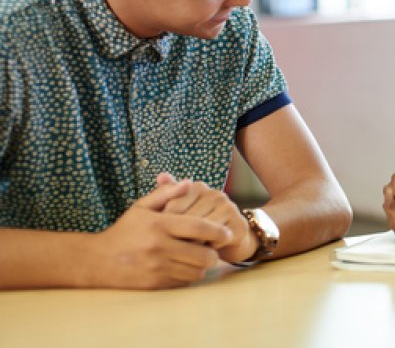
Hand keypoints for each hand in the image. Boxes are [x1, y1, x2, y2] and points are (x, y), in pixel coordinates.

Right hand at [88, 180, 231, 288]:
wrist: (97, 260)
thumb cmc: (125, 230)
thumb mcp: (141, 207)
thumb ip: (166, 193)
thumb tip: (190, 182)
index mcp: (159, 225)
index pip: (198, 227)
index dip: (217, 230)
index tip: (227, 231)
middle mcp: (159, 247)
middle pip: (203, 254)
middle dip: (213, 251)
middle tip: (213, 247)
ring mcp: (157, 267)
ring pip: (197, 271)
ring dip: (203, 265)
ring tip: (200, 256)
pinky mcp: (155, 283)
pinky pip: (184, 281)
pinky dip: (190, 274)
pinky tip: (186, 266)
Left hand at [156, 173, 252, 262]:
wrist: (229, 241)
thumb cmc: (198, 226)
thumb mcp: (178, 212)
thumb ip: (167, 195)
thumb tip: (161, 175)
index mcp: (198, 187)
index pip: (173, 205)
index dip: (164, 225)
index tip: (160, 237)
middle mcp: (215, 194)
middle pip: (187, 219)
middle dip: (177, 236)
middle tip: (171, 248)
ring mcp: (229, 208)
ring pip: (201, 230)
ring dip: (191, 244)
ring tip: (184, 252)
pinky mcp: (239, 224)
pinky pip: (215, 240)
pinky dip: (207, 249)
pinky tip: (201, 253)